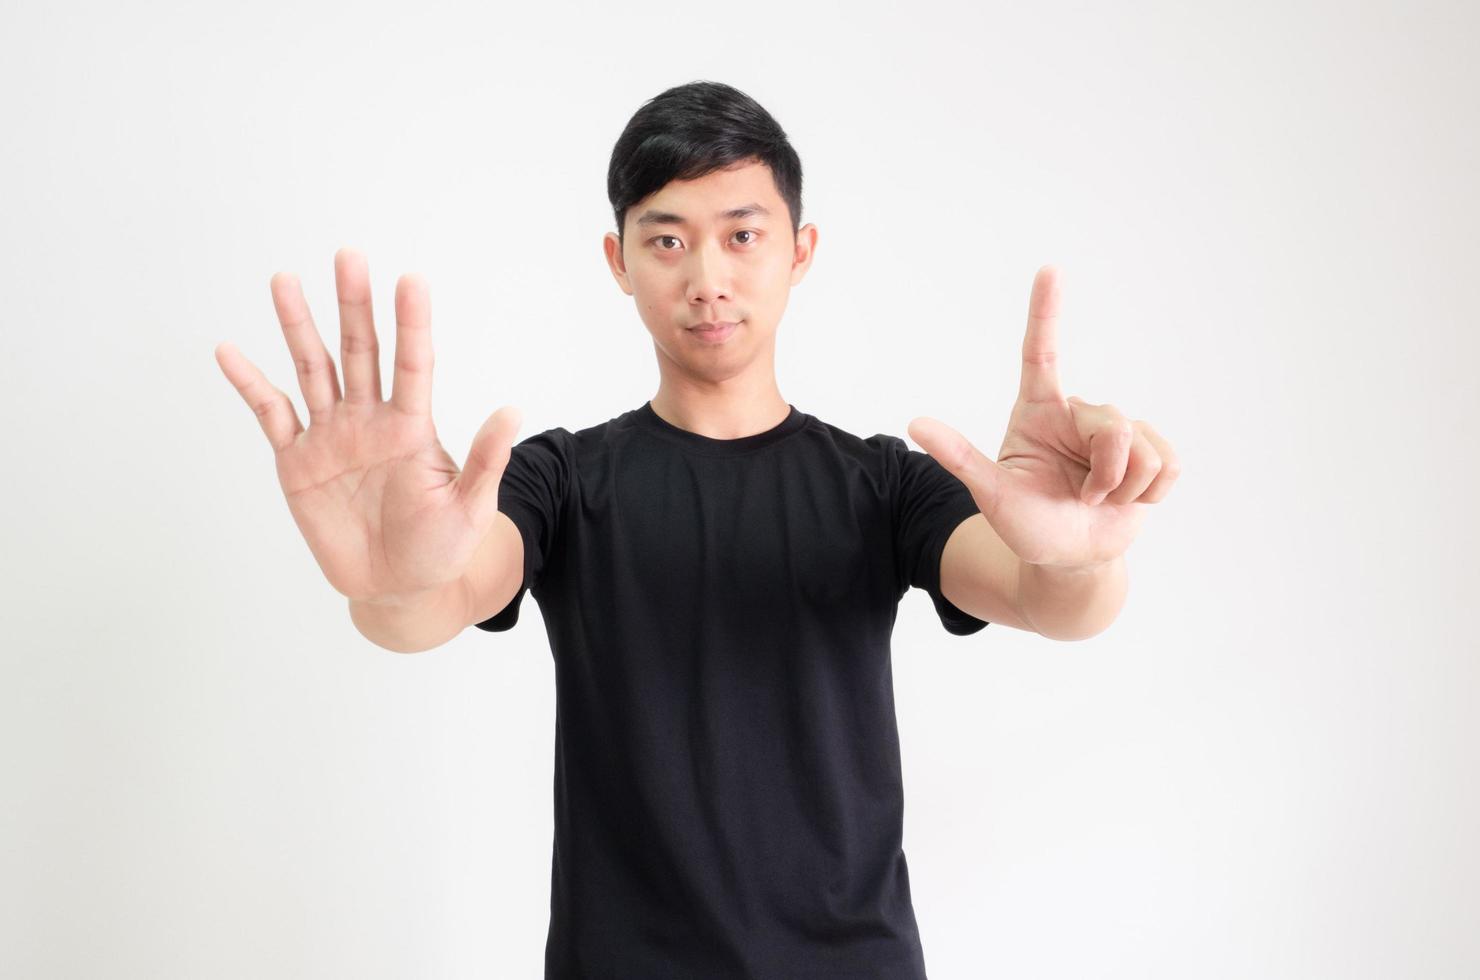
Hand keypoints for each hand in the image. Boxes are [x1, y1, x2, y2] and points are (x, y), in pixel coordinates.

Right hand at [213, 247, 522, 601]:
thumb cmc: (441, 548)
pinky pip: (272, 414)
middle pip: (361, 351)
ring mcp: (332, 436)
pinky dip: (250, 384)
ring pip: (314, 369)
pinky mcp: (298, 461)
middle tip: (349, 256)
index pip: (413, 363)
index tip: (411, 279)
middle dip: (354, 305)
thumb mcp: (469, 510)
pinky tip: (230, 351)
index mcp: (413, 427)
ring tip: (284, 280)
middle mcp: (370, 420)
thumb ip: (483, 462)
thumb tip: (513, 413)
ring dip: (299, 327)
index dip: (412, 323)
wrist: (397, 588)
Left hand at [906, 265, 1180, 568]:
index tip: (1050, 269)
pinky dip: (1151, 493)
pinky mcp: (1151, 455)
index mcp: (1038, 413)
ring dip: (1125, 489)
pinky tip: (1130, 501)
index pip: (1041, 354)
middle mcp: (1078, 415)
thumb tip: (915, 423)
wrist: (1070, 560)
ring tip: (1099, 501)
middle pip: (1114, 425)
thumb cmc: (1027, 526)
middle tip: (1082, 498)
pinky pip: (1169, 465)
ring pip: (1144, 449)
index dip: (1046, 311)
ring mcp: (1118, 434)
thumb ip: (959, 457)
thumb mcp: (991, 495)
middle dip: (1105, 474)